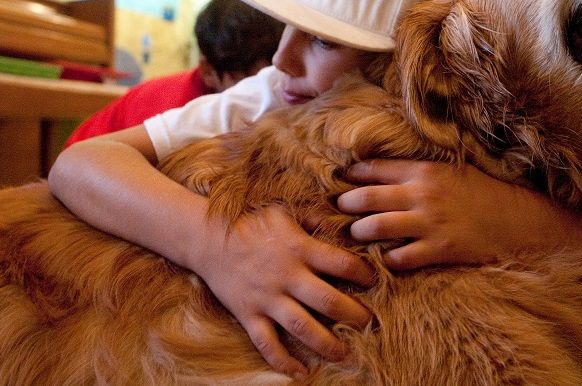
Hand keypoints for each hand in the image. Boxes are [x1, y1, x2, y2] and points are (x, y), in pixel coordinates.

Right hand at [191, 205, 373, 377]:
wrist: (206, 238)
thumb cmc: (250, 221)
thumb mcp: (285, 211)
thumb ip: (315, 218)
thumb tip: (345, 220)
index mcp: (300, 248)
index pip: (342, 264)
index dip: (364, 274)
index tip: (375, 281)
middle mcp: (287, 276)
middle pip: (329, 301)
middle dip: (355, 315)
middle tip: (371, 325)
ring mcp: (267, 298)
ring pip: (303, 327)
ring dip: (328, 344)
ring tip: (347, 354)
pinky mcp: (248, 315)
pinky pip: (268, 344)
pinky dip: (284, 362)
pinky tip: (301, 373)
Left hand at [337, 160, 553, 269]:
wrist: (515, 220)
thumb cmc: (482, 193)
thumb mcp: (450, 171)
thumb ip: (418, 171)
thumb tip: (384, 171)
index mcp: (424, 171)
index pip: (376, 169)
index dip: (354, 174)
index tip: (342, 179)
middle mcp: (422, 194)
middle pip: (368, 197)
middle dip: (347, 203)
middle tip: (340, 207)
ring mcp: (429, 223)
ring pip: (377, 227)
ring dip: (360, 231)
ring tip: (355, 233)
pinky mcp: (439, 249)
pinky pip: (400, 257)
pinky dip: (388, 258)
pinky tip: (384, 258)